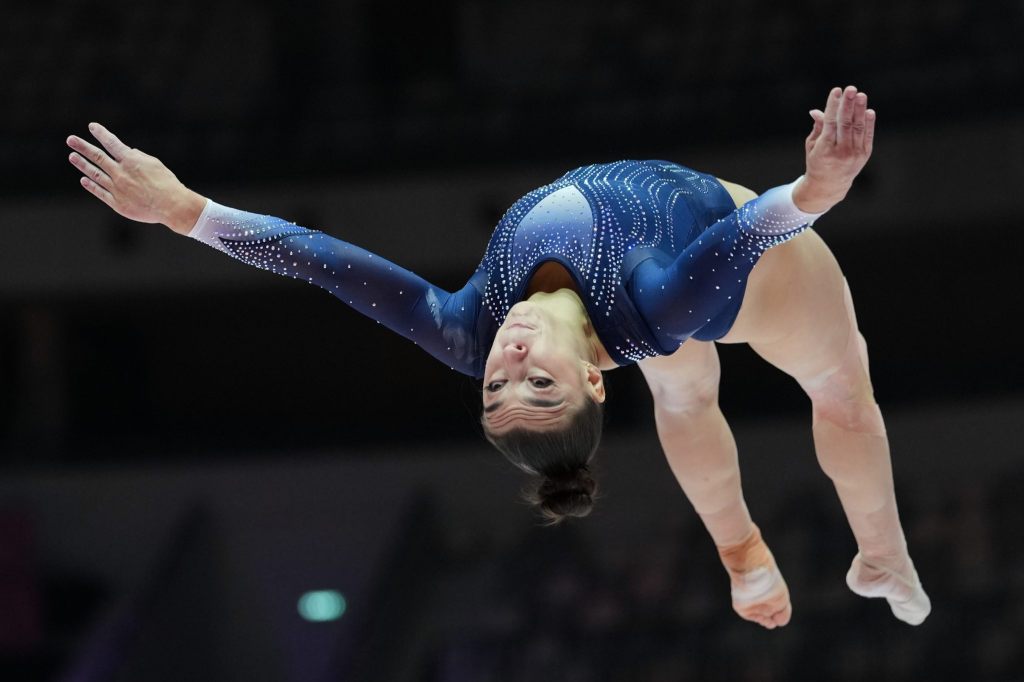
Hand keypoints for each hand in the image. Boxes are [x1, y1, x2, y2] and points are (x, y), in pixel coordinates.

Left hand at [66, 123, 206, 234]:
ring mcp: (117, 189)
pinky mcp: (117, 203)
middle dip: (82, 147)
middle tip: (70, 139)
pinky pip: (100, 192)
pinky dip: (91, 185)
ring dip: (82, 164)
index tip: (92, 127)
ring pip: (95, 174)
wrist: (171, 206)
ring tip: (72, 156)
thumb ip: (138, 157)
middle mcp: (121, 173)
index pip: (112, 143)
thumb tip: (127, 151)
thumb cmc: (167, 183)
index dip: (101, 134)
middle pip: (97, 157)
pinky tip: (84, 179)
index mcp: (131, 161)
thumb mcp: (155, 164)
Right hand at [793, 85, 875, 212]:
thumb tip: (816, 110)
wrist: (829, 185)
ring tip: (861, 95)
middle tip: (851, 89)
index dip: (833, 106)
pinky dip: (869, 123)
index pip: (830, 123)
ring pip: (858, 128)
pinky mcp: (864, 154)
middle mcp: (841, 152)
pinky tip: (868, 111)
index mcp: (825, 149)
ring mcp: (854, 154)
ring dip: (860, 110)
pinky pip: (867, 135)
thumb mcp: (812, 145)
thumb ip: (818, 127)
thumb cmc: (817, 161)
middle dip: (848, 105)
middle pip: (846, 124)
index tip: (836, 91)